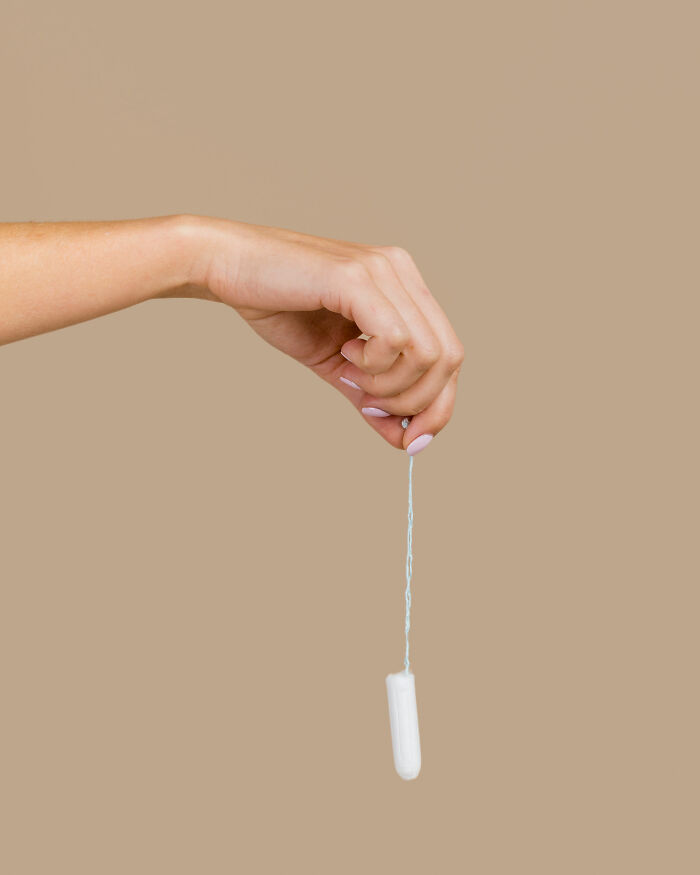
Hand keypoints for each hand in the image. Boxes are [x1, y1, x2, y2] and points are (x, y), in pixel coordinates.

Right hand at [187, 216, 463, 452]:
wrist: (228, 269)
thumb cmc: (280, 308)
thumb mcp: (337, 364)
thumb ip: (372, 397)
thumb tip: (405, 439)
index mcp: (404, 286)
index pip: (449, 353)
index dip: (440, 404)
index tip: (413, 440)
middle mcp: (401, 271)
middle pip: (449, 357)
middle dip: (417, 403)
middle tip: (372, 407)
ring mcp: (382, 271)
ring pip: (427, 353)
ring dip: (389, 385)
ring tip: (351, 375)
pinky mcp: (357, 278)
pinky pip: (394, 340)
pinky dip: (374, 366)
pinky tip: (344, 354)